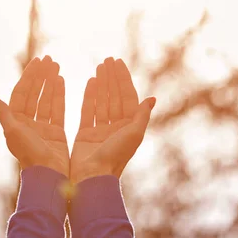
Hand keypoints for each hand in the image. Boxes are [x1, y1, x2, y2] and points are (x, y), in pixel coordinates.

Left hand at [0, 55, 69, 177]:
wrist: (48, 175)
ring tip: (56, 66)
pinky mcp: (56, 132)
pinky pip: (57, 109)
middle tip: (49, 59)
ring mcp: (42, 127)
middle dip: (41, 76)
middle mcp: (27, 123)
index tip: (38, 61)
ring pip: (46, 99)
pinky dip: (59, 95)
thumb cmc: (29, 155)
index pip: (21, 93)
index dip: (29, 76)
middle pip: (34, 93)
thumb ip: (3, 113)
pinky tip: (62, 81)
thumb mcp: (13, 132)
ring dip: (50, 82)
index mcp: (15, 121)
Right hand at [70, 57, 155, 183]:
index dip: (123, 79)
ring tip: (99, 67)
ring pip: (102, 101)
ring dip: (101, 84)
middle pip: (114, 96)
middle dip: (111, 78)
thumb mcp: (133, 134)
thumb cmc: (115, 157)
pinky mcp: (85, 134)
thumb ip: (141, 115)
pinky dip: (89, 96)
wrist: (93, 177)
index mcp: (129, 127)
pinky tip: (90, 82)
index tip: (118, 62)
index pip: (127, 97)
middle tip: (107, 60)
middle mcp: (116, 127)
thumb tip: (152, 98)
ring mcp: (100, 130)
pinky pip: (88, 111)